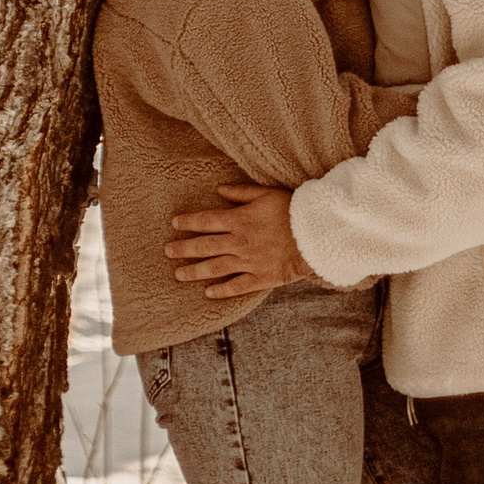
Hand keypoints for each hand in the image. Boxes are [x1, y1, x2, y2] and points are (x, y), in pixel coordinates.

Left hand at [168, 178, 311, 302]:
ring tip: (179, 274)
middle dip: (183, 249)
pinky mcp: (261, 277)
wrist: (316, 234)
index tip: (174, 223)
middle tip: (167, 251)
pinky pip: (237, 286)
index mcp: (240, 220)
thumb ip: (241, 193)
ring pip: (215, 268)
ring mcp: (249, 262)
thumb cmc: (292, 210)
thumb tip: (219, 190)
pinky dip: (222, 290)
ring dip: (195, 271)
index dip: (188, 222)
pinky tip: (208, 293)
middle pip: (205, 246)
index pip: (206, 221)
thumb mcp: (266, 194)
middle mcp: (240, 242)